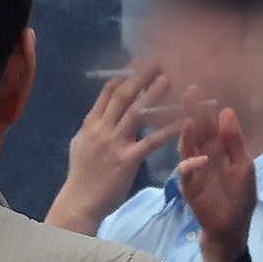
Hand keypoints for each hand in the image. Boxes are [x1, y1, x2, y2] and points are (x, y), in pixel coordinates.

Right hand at [44, 64, 181, 234]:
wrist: (79, 202)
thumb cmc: (82, 177)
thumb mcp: (80, 145)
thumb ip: (92, 129)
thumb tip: (98, 115)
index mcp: (91, 124)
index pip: (108, 91)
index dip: (125, 74)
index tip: (139, 61)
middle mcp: (101, 129)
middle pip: (122, 95)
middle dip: (139, 74)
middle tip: (157, 59)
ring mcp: (113, 144)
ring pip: (135, 113)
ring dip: (152, 94)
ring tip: (168, 79)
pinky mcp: (127, 160)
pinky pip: (151, 142)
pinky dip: (168, 130)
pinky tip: (183, 122)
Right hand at [176, 93, 256, 261]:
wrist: (232, 227)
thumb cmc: (239, 197)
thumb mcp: (244, 166)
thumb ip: (235, 141)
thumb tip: (227, 111)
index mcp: (219, 148)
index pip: (210, 123)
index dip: (204, 107)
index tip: (198, 89)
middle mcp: (204, 154)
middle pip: (196, 130)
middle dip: (192, 112)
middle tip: (188, 93)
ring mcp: (194, 169)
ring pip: (187, 147)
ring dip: (188, 134)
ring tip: (190, 120)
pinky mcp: (189, 186)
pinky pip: (186, 172)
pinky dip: (190, 165)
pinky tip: (199, 158)